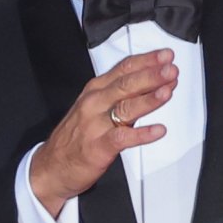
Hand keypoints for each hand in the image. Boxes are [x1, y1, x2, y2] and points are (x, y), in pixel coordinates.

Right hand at [28, 50, 178, 216]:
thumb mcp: (94, 108)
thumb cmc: (76, 137)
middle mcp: (95, 102)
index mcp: (95, 90)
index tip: (165, 55)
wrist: (52, 166)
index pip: (123, 69)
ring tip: (167, 90)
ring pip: (125, 107)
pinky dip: (142, 134)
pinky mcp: (98, 146)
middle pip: (126, 84)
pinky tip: (159, 130)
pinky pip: (123, 138)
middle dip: (151, 75)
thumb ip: (119, 96)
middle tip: (170, 68)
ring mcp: (95, 124)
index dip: (146, 61)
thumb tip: (150, 84)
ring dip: (149, 98)